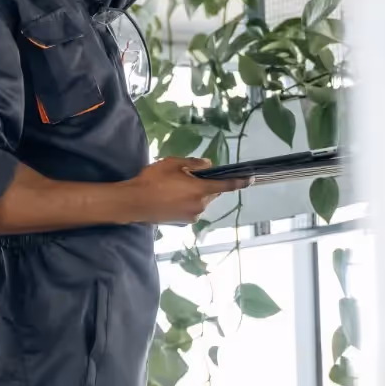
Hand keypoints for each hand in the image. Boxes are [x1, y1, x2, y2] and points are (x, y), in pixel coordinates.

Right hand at [121, 158, 250, 224]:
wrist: (134, 202)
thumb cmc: (153, 179)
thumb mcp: (173, 163)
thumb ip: (194, 163)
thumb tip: (208, 165)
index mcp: (201, 190)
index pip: (226, 186)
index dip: (240, 182)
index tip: (250, 179)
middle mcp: (200, 205)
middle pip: (211, 193)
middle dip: (205, 185)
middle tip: (188, 175)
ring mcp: (192, 216)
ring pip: (201, 201)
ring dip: (195, 193)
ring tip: (175, 186)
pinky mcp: (183, 222)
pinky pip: (192, 209)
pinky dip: (187, 202)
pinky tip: (171, 197)